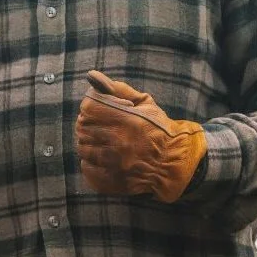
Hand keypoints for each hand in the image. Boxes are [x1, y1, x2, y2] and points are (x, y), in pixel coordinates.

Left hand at [76, 70, 206, 203]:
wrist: (174, 163)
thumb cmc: (159, 130)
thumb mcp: (144, 104)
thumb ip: (118, 89)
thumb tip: (92, 76)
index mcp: (128, 121)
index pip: (89, 108)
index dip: (91, 106)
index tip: (99, 109)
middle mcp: (120, 143)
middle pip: (83, 128)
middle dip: (88, 123)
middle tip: (100, 125)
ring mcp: (115, 164)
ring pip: (83, 148)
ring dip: (89, 143)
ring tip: (102, 142)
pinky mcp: (113, 180)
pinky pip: (87, 169)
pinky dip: (90, 163)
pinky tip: (101, 159)